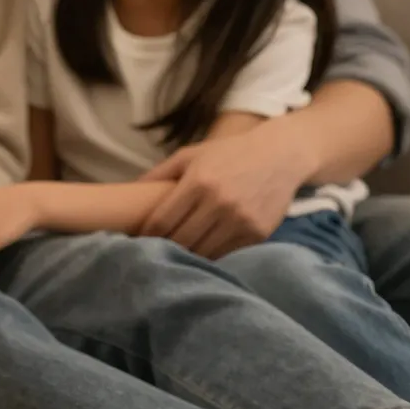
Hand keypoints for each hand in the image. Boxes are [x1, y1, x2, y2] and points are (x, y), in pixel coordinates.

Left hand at [139, 123, 310, 257]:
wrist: (280, 156)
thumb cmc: (229, 154)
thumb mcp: (191, 155)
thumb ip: (159, 173)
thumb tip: (128, 190)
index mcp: (198, 183)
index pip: (161, 221)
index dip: (146, 235)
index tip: (137, 240)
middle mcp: (219, 203)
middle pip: (180, 240)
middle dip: (164, 247)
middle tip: (154, 250)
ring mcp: (240, 220)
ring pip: (203, 251)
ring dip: (187, 255)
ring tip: (176, 254)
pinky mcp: (258, 233)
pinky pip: (226, 253)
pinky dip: (212, 254)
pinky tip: (203, 251)